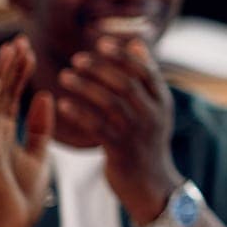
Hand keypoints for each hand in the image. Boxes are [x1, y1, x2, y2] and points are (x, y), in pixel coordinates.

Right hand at [0, 38, 52, 226]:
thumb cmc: (17, 200)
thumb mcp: (36, 158)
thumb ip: (39, 128)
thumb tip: (45, 96)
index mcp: (1, 134)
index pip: (7, 95)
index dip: (17, 71)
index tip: (28, 47)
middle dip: (9, 67)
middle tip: (22, 41)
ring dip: (0, 77)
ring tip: (14, 51)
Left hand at [57, 38, 181, 224]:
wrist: (150, 183)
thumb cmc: (146, 141)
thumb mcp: (154, 108)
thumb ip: (145, 77)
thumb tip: (135, 43)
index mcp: (162, 101)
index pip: (145, 71)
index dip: (123, 55)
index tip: (101, 43)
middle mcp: (153, 114)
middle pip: (126, 84)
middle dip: (100, 69)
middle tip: (77, 59)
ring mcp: (137, 132)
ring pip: (110, 103)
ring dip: (85, 87)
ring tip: (65, 76)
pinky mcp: (120, 149)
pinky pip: (97, 127)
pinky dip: (80, 113)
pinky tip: (64, 104)